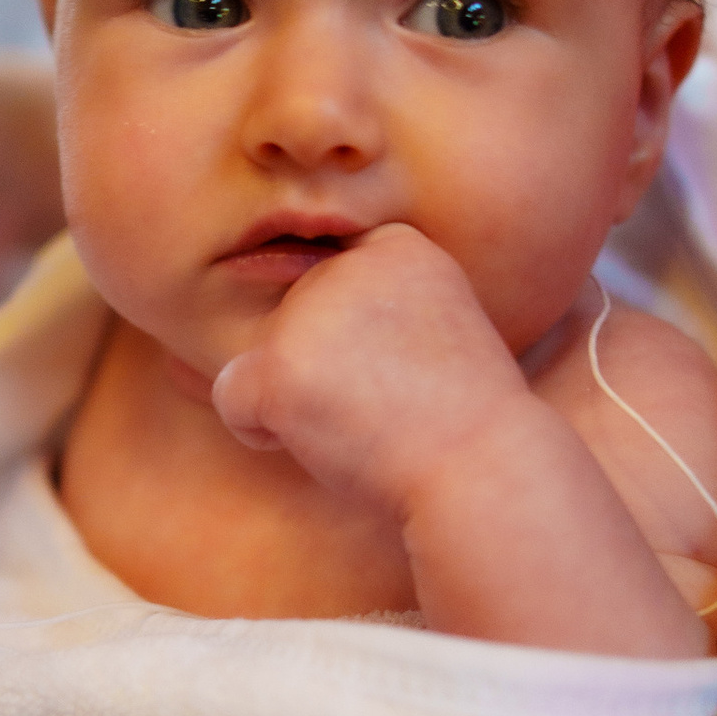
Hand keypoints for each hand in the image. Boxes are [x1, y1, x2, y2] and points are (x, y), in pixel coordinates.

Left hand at [209, 222, 544, 524]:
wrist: (483, 470)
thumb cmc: (460, 419)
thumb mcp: (434, 327)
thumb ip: (371, 304)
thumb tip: (267, 281)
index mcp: (396, 245)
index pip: (330, 284)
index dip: (355, 341)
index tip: (407, 374)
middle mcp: (348, 263)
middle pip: (290, 319)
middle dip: (321, 370)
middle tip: (389, 404)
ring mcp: (309, 312)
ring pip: (260, 358)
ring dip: (297, 402)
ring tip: (366, 422)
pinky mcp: (278, 363)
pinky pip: (232, 399)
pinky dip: (261, 432)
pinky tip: (323, 440)